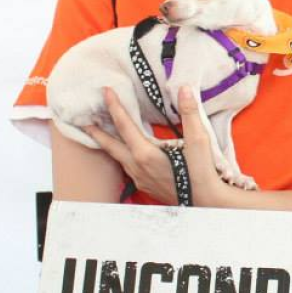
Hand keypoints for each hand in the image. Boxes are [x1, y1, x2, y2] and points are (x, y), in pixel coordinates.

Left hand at [84, 86, 220, 204]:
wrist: (207, 203)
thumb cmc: (202, 173)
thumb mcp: (199, 140)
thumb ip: (190, 113)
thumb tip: (185, 89)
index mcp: (146, 154)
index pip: (124, 125)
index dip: (114, 106)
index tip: (105, 91)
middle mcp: (137, 167)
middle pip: (110, 146)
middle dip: (97, 132)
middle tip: (84, 120)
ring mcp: (140, 179)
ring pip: (118, 157)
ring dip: (109, 144)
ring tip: (103, 133)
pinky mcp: (146, 186)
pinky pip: (127, 167)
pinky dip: (121, 154)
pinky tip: (128, 152)